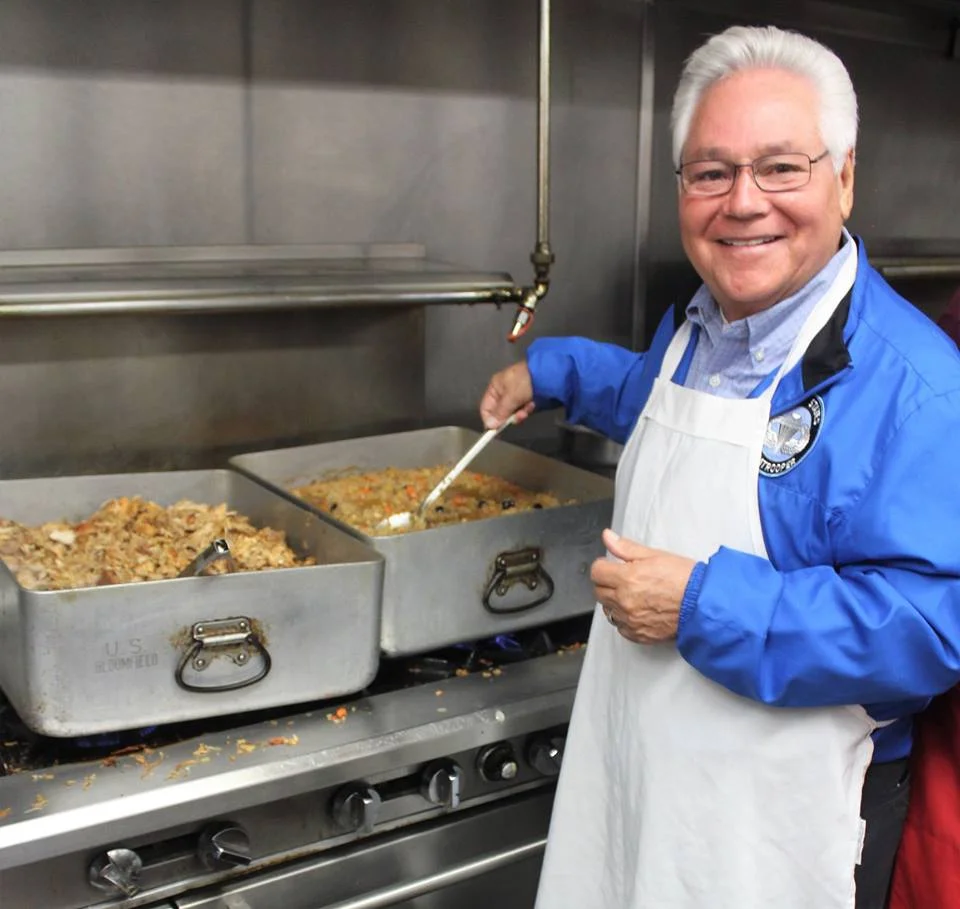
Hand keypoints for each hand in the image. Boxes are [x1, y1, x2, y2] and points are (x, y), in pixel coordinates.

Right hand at [479, 362, 535, 429]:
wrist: (547, 373)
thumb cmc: (524, 382)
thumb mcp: (510, 397)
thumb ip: (500, 413)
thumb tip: (489, 426)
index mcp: (495, 387)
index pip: (486, 407)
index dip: (489, 419)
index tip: (495, 430)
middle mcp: (503, 391)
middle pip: (500, 411)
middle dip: (509, 416)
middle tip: (519, 416)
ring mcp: (515, 394)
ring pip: (512, 412)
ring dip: (520, 413)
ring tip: (527, 408)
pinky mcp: (526, 397)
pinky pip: (522, 408)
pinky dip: (527, 409)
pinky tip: (532, 404)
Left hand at [591, 529, 696, 643]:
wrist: (704, 604)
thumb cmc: (685, 578)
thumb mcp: (655, 555)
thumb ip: (626, 548)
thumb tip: (607, 537)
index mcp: (627, 578)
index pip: (596, 572)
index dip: (603, 566)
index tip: (611, 566)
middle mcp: (625, 601)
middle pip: (599, 592)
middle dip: (607, 583)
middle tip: (623, 579)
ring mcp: (631, 620)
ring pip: (608, 610)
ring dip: (615, 602)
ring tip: (633, 595)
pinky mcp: (639, 635)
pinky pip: (621, 627)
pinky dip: (625, 619)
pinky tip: (638, 610)